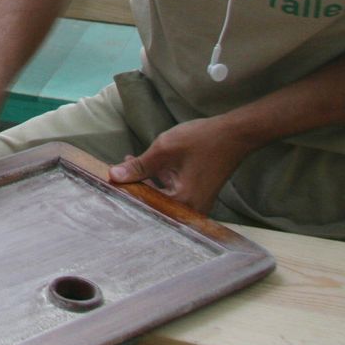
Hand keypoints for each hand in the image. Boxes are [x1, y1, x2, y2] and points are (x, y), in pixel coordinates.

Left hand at [107, 116, 254, 214]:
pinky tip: (146, 167)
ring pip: (162, 198)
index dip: (126, 192)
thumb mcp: (164, 149)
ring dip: (145, 182)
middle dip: (134, 187)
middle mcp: (190, 209)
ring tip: (128, 165)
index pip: (145, 204)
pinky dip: (159, 181)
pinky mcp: (197, 196)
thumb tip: (113, 175)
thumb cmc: (202, 140)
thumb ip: (139, 166)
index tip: (109, 184)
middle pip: (153, 204)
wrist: (234, 135)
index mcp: (182, 202)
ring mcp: (196, 204)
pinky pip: (172, 193)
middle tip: (115, 175)